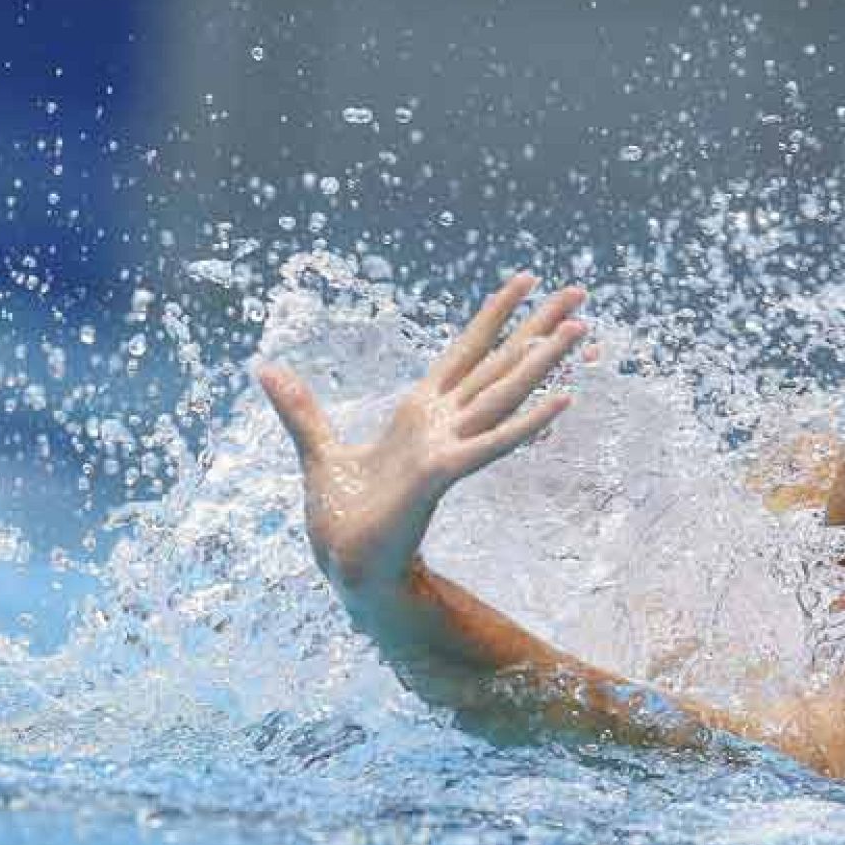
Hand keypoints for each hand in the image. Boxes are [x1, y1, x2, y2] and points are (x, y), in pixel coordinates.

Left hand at [259, 273, 589, 602]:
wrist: (345, 566)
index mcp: (420, 411)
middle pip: (499, 363)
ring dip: (542, 363)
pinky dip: (527, 424)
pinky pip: (492, 444)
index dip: (496, 313)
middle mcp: (444, 423)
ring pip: (504, 393)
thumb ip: (299, 409)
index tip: (527, 278)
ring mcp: (450, 446)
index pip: (466, 350)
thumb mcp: (315, 449)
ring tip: (579, 330)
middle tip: (580, 292)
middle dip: (539, 327)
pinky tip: (562, 400)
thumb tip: (264, 368)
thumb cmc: (341, 517)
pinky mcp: (444, 473)